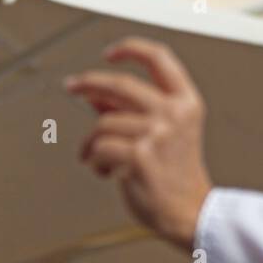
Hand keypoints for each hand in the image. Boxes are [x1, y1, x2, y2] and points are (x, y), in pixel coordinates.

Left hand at [65, 37, 212, 252]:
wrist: (189, 213)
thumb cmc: (174, 177)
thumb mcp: (161, 134)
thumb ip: (129, 110)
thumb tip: (95, 94)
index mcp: (185, 102)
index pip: (158, 59)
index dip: (131, 49)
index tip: (110, 53)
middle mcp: (173, 113)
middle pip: (120, 84)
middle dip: (89, 83)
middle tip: (72, 86)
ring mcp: (157, 133)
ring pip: (103, 123)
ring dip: (92, 143)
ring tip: (98, 159)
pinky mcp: (139, 155)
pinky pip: (99, 148)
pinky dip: (94, 161)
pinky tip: (105, 172)